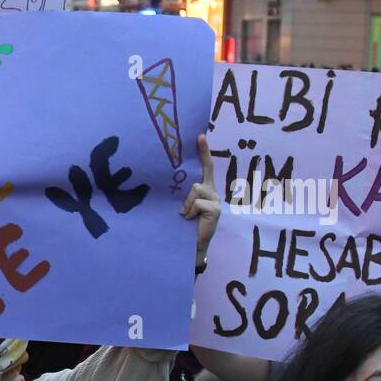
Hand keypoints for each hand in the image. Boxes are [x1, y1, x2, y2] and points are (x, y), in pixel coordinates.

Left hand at [181, 133, 219, 269]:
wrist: (191, 245)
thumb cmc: (183, 225)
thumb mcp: (182, 205)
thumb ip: (181, 194)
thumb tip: (165, 180)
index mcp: (204, 189)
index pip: (205, 167)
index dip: (204, 151)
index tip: (200, 136)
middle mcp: (212, 192)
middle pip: (200, 178)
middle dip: (194, 179)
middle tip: (191, 174)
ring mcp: (215, 200)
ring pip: (196, 189)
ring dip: (186, 204)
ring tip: (185, 215)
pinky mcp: (215, 209)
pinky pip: (197, 203)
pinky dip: (190, 211)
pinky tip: (190, 220)